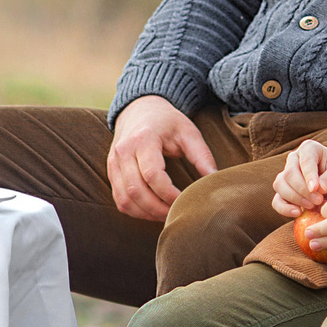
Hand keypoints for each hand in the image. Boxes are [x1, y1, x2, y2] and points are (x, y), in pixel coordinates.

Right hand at [107, 95, 218, 221]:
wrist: (139, 110)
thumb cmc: (167, 122)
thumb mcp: (188, 132)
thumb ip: (202, 155)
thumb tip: (215, 180)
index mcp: (143, 139)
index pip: (153, 175)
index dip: (169, 194)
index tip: (186, 201)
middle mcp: (123, 152)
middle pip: (136, 191)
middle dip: (158, 209)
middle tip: (178, 214)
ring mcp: (113, 163)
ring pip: (125, 200)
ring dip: (146, 213)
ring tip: (167, 215)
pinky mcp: (111, 173)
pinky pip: (119, 200)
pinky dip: (136, 211)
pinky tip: (153, 211)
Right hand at [271, 140, 326, 217]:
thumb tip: (319, 188)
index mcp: (309, 148)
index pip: (305, 160)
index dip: (309, 175)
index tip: (316, 189)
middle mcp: (294, 159)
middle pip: (289, 173)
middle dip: (302, 189)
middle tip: (318, 201)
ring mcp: (286, 175)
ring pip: (280, 185)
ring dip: (294, 198)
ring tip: (311, 206)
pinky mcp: (284, 191)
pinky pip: (277, 200)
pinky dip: (284, 208)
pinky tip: (297, 213)